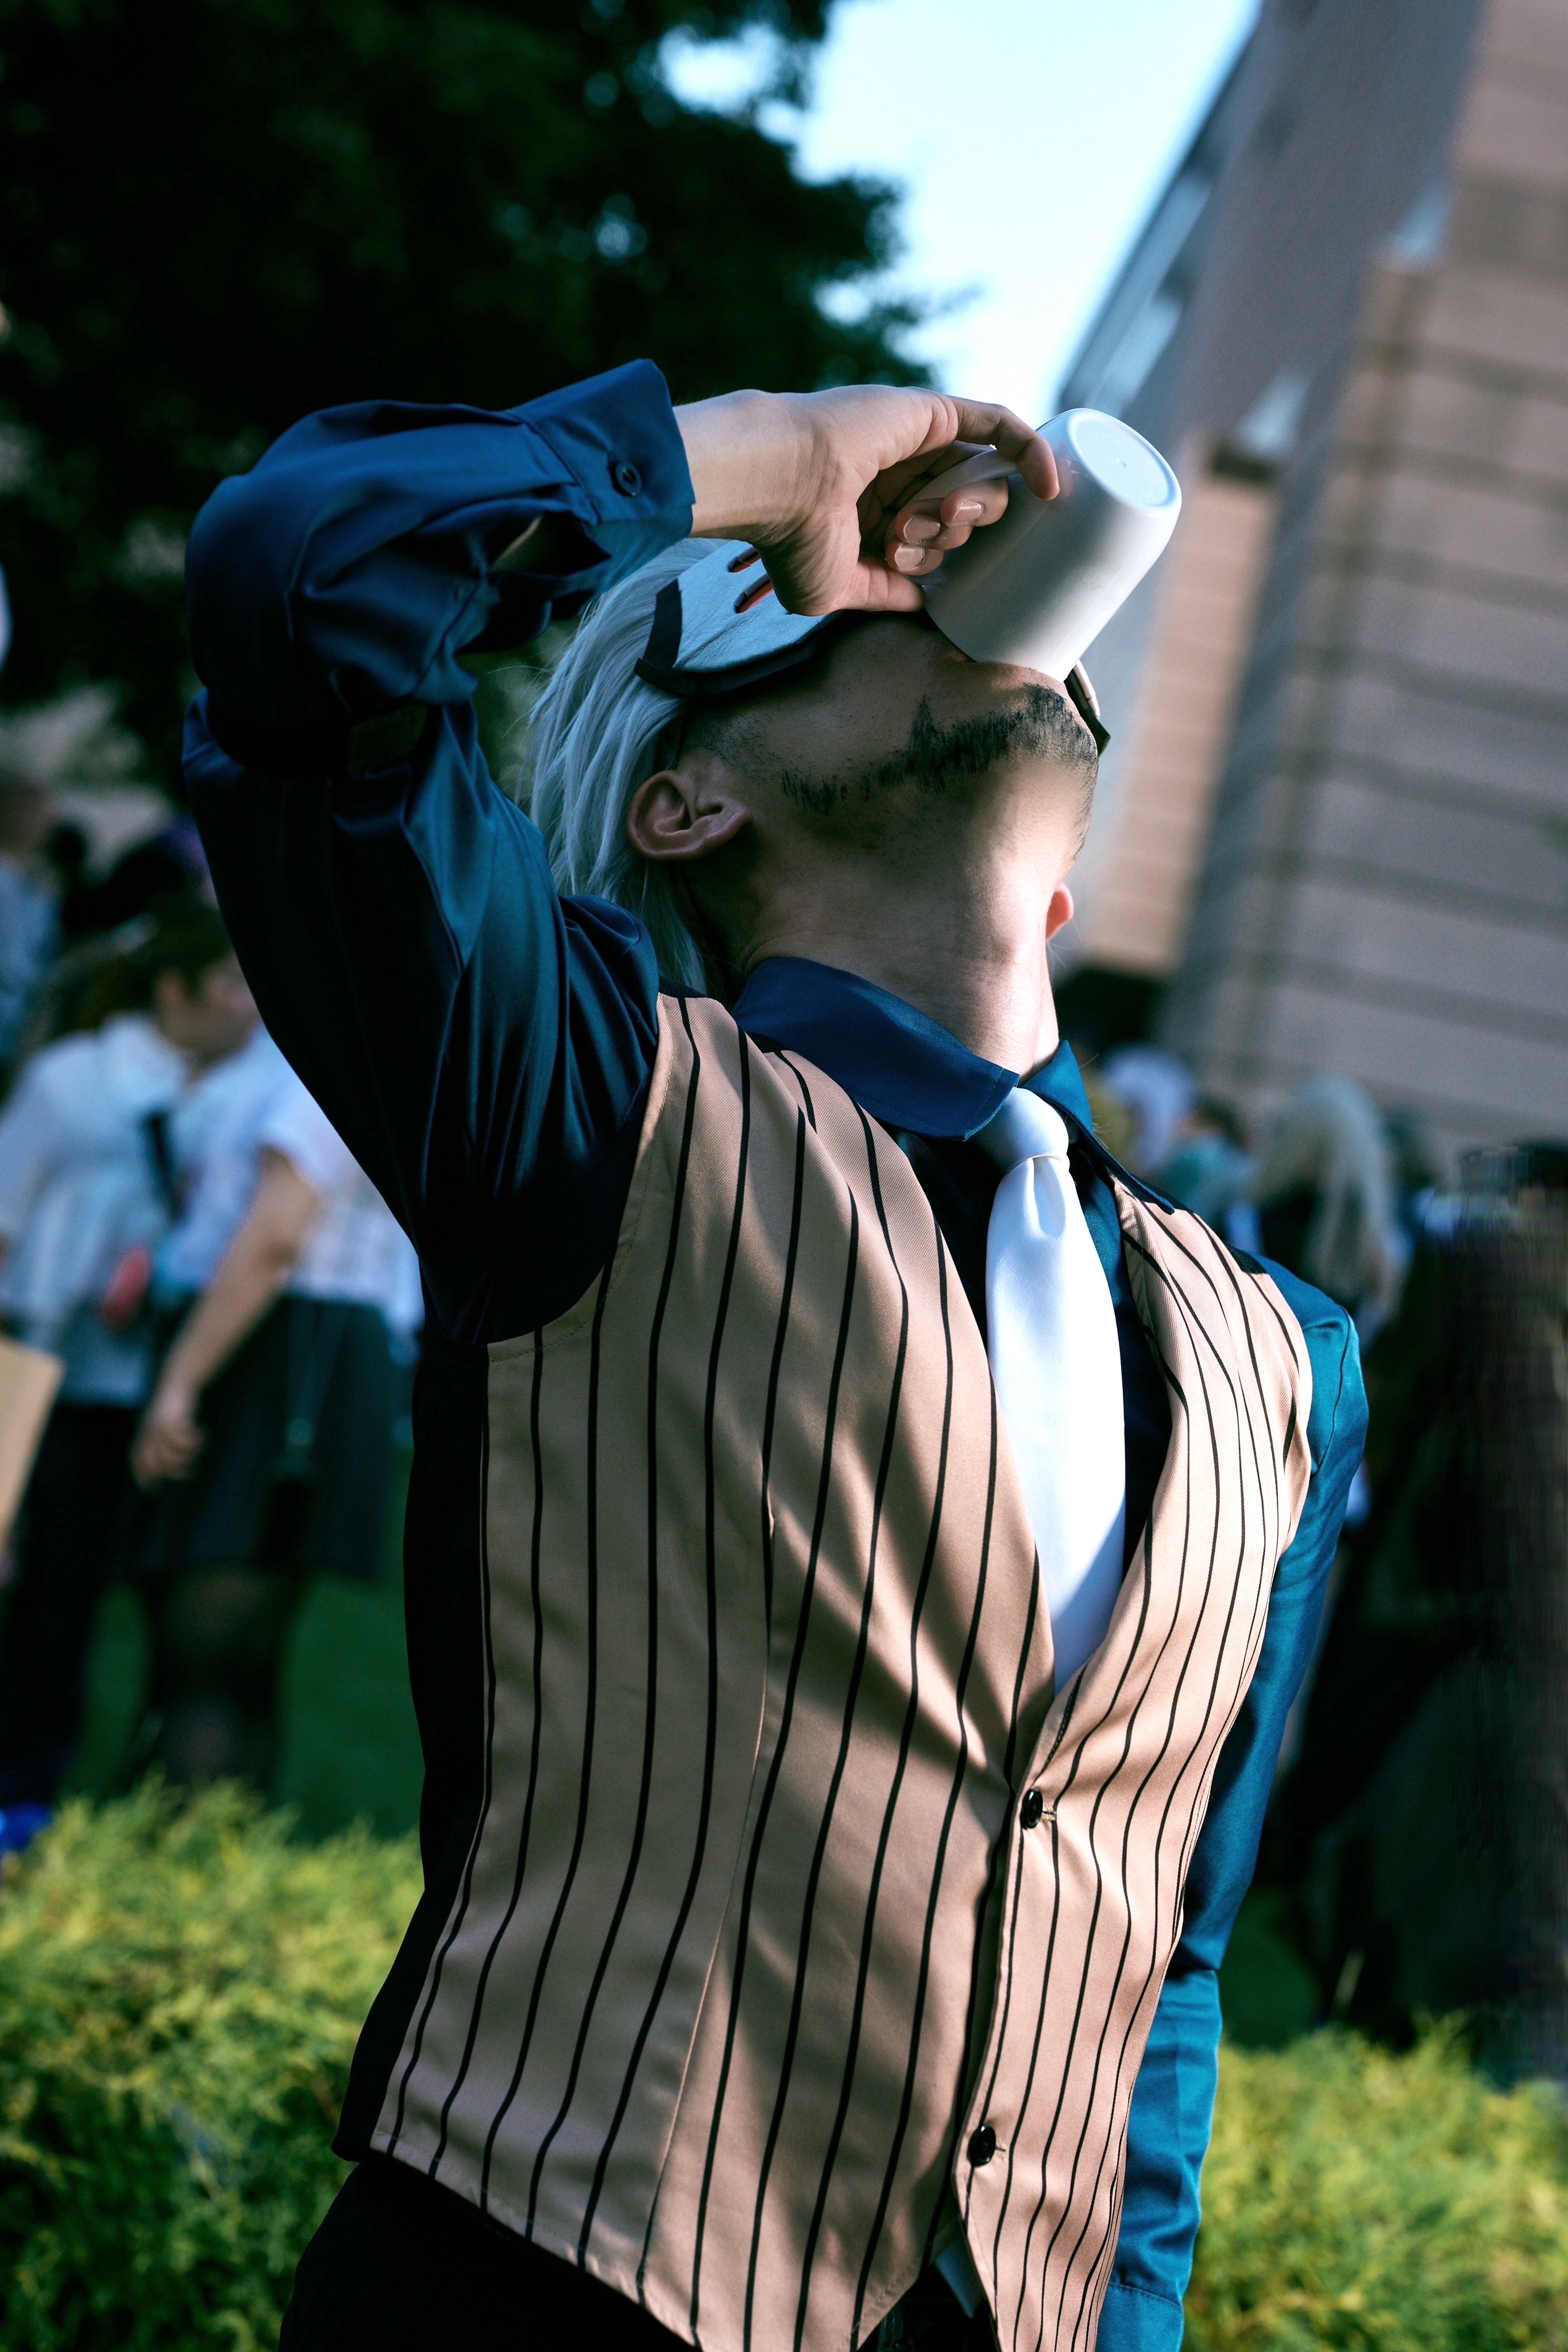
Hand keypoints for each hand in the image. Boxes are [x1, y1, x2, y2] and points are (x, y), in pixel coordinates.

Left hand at [132, 1378, 204, 1486]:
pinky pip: (184, 1440)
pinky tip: (202, 1435)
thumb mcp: (161, 1421)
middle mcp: (149, 1431)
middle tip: (192, 1471)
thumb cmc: (172, 1404)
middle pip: (157, 1462)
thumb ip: (159, 1440)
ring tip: (199, 1451)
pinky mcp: (175, 1420)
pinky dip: (195, 1441)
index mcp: (143, 1431)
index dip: (143, 1475)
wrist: (177, 1381)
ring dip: (188, 1457)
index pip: (138, 1459)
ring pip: (172, 1455)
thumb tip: (165, 1463)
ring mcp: (161, 1426)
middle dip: (174, 1471)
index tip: (152, 1490)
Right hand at [674, 387, 1056, 615]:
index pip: (935, 534)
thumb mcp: (839, 587)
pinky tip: (1050, 487)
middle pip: (964, 508)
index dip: (934, 555)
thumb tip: (923, 604)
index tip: (906, 564)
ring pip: (981, 476)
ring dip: (971, 508)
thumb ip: (886, 592)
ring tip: (932, 514)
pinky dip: (1030, 451)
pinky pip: (1001, 425)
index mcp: (875, 510)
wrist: (777, 485)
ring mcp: (918, 439)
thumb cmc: (792, 539)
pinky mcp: (934, 413)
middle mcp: (899, 472)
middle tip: (908, 535)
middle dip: (950, 534)